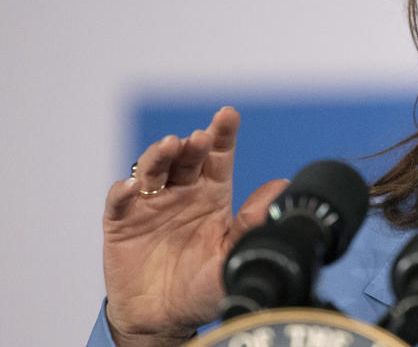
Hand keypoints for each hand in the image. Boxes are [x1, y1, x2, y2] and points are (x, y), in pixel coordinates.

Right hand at [101, 107, 287, 346]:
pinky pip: (119, 202)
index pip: (218, 156)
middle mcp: (182, 192)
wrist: (164, 320)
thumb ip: (253, 222)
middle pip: (186, 157)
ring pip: (152, 170)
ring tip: (170, 148)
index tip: (228, 115)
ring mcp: (150, 204)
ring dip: (159, 156)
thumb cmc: (202, 287)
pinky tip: (131, 188)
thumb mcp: (232, 254)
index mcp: (212, 194)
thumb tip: (282, 187)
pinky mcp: (122, 223)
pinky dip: (122, 191)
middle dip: (192, 144)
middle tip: (200, 138)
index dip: (222, 134)